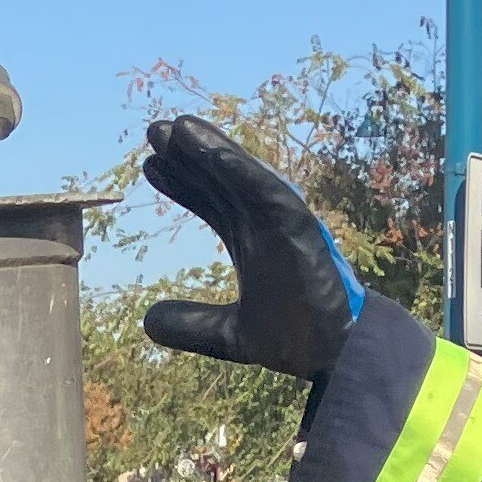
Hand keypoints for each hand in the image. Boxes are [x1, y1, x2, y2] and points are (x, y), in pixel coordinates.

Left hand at [138, 115, 363, 379]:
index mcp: (251, 241)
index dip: (182, 183)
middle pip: (221, 181)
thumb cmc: (294, 338)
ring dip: (212, 149)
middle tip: (154, 131)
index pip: (212, 202)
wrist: (335, 354)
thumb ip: (190, 325)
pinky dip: (240, 169)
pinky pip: (267, 190)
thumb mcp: (227, 335)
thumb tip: (146, 319)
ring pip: (241, 177)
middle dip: (189, 157)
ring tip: (177, 127)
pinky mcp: (300, 227)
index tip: (150, 166)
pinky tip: (210, 150)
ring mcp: (283, 222)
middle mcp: (265, 225)